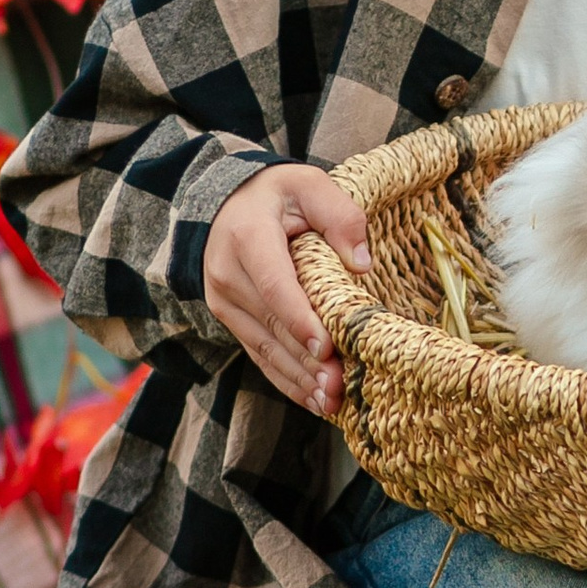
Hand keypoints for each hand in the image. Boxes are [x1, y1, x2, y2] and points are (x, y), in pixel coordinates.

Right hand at [202, 165, 370, 417]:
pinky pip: (260, 355)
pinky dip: (287, 381)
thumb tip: (361, 262)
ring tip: (333, 403)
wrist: (224, 204)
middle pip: (272, 325)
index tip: (325, 348)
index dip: (299, 319)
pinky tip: (314, 402)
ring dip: (299, 380)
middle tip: (340, 388)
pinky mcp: (232, 320)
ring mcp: (225, 302)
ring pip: (265, 348)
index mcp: (248, 237)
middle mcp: (228, 274)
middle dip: (307, 362)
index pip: (274, 285)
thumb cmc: (276, 195)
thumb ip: (338, 214)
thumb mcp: (308, 184)